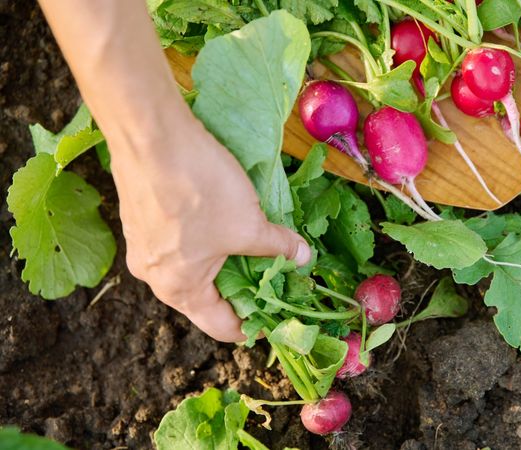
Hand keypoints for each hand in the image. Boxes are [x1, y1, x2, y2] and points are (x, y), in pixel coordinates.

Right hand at [108, 103, 310, 341]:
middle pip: (206, 298)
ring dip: (225, 262)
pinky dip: (207, 241)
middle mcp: (154, 276)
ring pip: (193, 267)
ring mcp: (143, 246)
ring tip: (257, 249)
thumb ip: (278, 246)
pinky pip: (180, 243)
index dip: (253, 326)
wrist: (150, 134)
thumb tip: (303, 258)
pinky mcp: (141, 218)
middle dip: (242, 290)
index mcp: (179, 289)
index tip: (277, 319)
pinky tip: (228, 222)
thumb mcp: (249, 223)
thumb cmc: (199, 189)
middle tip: (275, 279)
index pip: (221, 326)